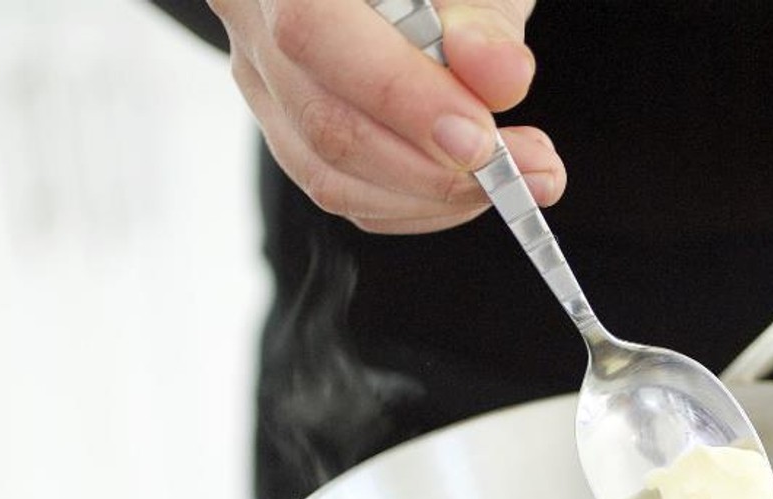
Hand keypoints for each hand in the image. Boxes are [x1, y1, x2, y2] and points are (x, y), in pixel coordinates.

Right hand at [208, 0, 565, 232]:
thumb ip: (486, 20)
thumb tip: (501, 77)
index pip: (315, 30)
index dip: (401, 96)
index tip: (482, 138)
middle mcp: (254, 16)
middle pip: (324, 120)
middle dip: (433, 167)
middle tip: (519, 170)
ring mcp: (263, 78)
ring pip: (330, 176)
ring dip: (433, 196)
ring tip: (512, 176)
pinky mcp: (288, 128)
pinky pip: (346, 193)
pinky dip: (418, 204)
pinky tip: (470, 185)